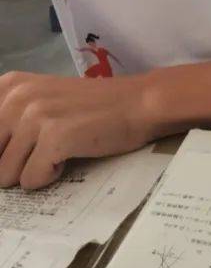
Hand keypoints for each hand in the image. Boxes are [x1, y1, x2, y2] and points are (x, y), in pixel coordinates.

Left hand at [0, 71, 155, 189]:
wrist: (139, 103)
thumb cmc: (92, 107)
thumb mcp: (41, 102)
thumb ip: (7, 122)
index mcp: (9, 86)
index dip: (1, 150)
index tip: (19, 147)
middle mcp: (17, 97)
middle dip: (14, 163)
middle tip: (45, 147)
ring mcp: (35, 116)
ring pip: (5, 176)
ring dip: (33, 170)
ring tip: (60, 149)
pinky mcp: (55, 137)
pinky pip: (32, 181)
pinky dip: (51, 176)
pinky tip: (70, 155)